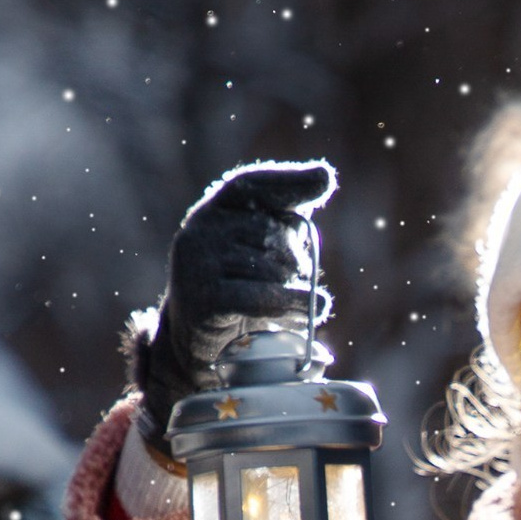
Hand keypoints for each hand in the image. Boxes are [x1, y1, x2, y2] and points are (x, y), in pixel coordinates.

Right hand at [129, 159, 338, 453]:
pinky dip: (291, 305)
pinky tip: (312, 313)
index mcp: (213, 213)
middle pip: (271, 233)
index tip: (324, 183)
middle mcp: (199, 231)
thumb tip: (324, 174)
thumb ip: (287, 217)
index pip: (250, 185)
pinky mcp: (203, 300)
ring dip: (294, 289)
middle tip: (295, 280)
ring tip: (293, 305)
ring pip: (270, 269)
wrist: (196, 345)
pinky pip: (260, 297)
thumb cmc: (237, 291)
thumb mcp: (259, 251)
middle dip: (295, 259)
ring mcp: (196, 265)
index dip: (287, 182)